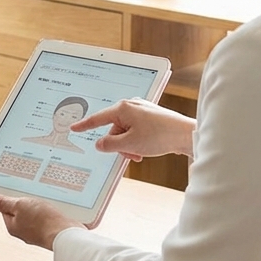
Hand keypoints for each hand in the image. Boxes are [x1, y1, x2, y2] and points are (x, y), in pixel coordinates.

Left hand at [0, 194, 81, 247]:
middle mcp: (25, 231)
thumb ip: (4, 203)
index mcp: (13, 226)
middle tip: (32, 193)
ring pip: (36, 214)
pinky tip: (55, 206)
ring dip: (40, 205)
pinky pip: (48, 218)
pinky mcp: (52, 230)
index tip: (16, 190)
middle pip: (21, 211)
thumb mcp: (19, 206)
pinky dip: (50, 211)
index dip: (11, 198)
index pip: (6, 209)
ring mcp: (39, 232)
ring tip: (45, 198)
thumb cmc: (43, 222)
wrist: (67, 235)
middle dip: (27, 201)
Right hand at [72, 99, 194, 160]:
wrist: (185, 135)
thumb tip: (100, 144)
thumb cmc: (159, 136)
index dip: (85, 125)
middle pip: (114, 129)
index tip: (74, 127)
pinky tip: (146, 149)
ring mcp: (142, 110)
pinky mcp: (151, 116)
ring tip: (140, 154)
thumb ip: (110, 145)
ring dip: (129, 145)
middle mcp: (131, 105)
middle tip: (130, 155)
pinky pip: (136, 130)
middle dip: (119, 144)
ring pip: (126, 131)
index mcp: (123, 108)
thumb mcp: (129, 144)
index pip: (98, 119)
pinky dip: (137, 141)